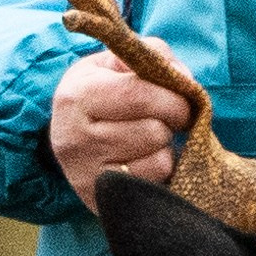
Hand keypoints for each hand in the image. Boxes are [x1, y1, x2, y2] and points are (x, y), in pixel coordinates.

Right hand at [50, 44, 191, 212]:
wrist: (72, 137)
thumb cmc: (102, 92)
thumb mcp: (116, 63)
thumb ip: (153, 55)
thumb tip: (184, 79)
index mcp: (76, 95)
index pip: (139, 95)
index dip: (173, 97)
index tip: (181, 98)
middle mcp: (74, 137)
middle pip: (153, 130)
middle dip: (172, 121)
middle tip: (168, 117)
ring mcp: (86, 174)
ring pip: (159, 159)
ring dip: (164, 146)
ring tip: (148, 138)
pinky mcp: (101, 200)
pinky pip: (156, 183)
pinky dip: (160, 170)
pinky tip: (144, 159)